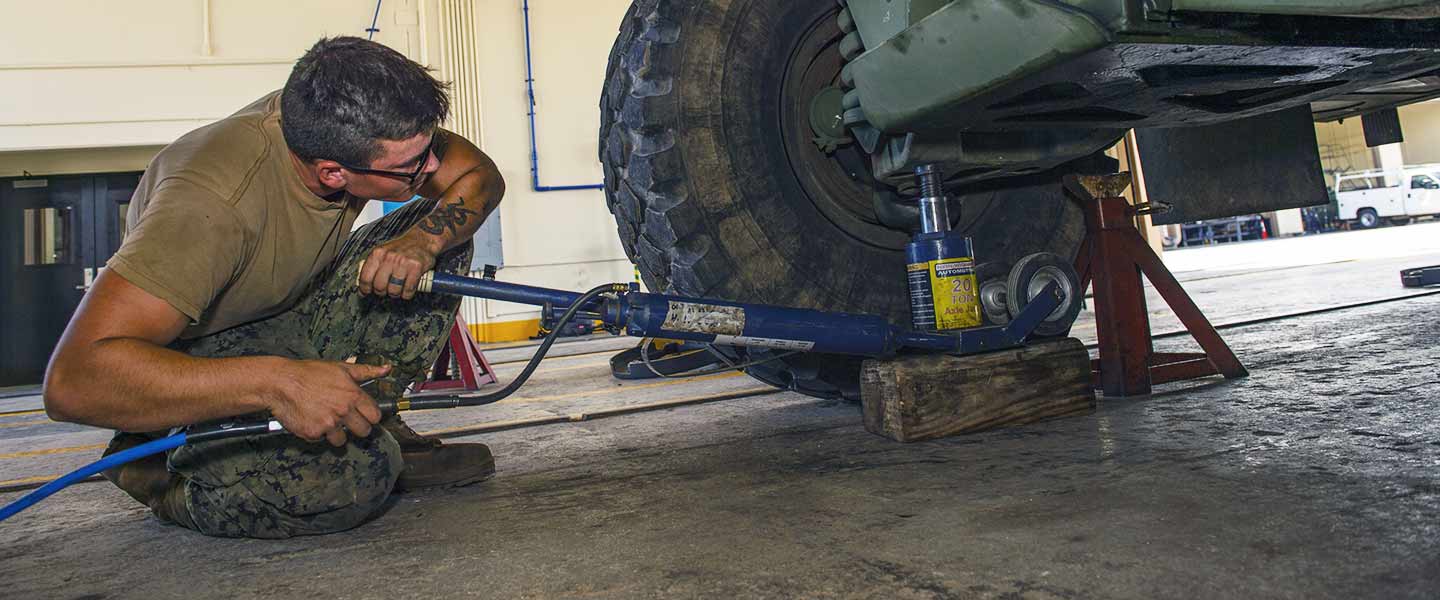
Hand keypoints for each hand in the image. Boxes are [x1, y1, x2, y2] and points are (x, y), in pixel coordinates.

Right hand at [265, 359, 391, 445]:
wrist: (280, 382)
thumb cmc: (308, 373)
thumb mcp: (340, 368)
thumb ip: (365, 371)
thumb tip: (386, 369)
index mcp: (353, 395)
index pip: (375, 416)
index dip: (370, 416)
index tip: (364, 415)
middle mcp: (343, 411)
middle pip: (363, 431)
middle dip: (357, 427)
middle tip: (346, 420)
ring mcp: (328, 424)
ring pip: (342, 440)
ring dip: (335, 434)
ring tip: (326, 419)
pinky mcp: (313, 433)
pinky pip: (320, 440)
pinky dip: (317, 433)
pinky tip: (311, 420)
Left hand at [359, 230, 439, 299]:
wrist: (422, 240)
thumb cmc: (402, 248)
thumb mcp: (383, 252)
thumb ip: (374, 265)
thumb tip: (363, 283)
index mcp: (378, 253)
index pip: (365, 277)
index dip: (364, 288)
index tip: (365, 292)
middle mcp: (389, 257)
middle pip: (379, 286)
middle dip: (381, 292)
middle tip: (385, 290)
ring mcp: (403, 263)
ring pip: (393, 290)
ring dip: (395, 293)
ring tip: (397, 289)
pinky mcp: (416, 268)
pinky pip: (408, 290)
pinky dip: (407, 294)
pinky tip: (407, 290)